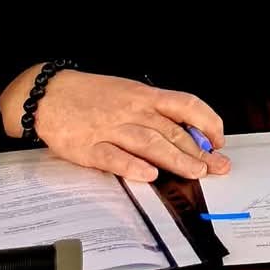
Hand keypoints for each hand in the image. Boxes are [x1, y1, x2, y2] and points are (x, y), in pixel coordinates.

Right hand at [0, 66, 230, 181]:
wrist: (50, 94)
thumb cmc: (93, 95)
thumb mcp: (129, 93)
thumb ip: (155, 112)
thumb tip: (187, 132)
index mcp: (145, 96)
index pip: (186, 105)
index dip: (207, 122)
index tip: (219, 140)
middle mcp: (133, 111)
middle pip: (172, 130)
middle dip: (199, 151)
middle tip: (217, 167)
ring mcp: (111, 129)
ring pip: (150, 144)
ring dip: (175, 159)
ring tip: (195, 172)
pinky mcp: (90, 148)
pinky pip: (114, 158)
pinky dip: (133, 166)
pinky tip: (149, 175)